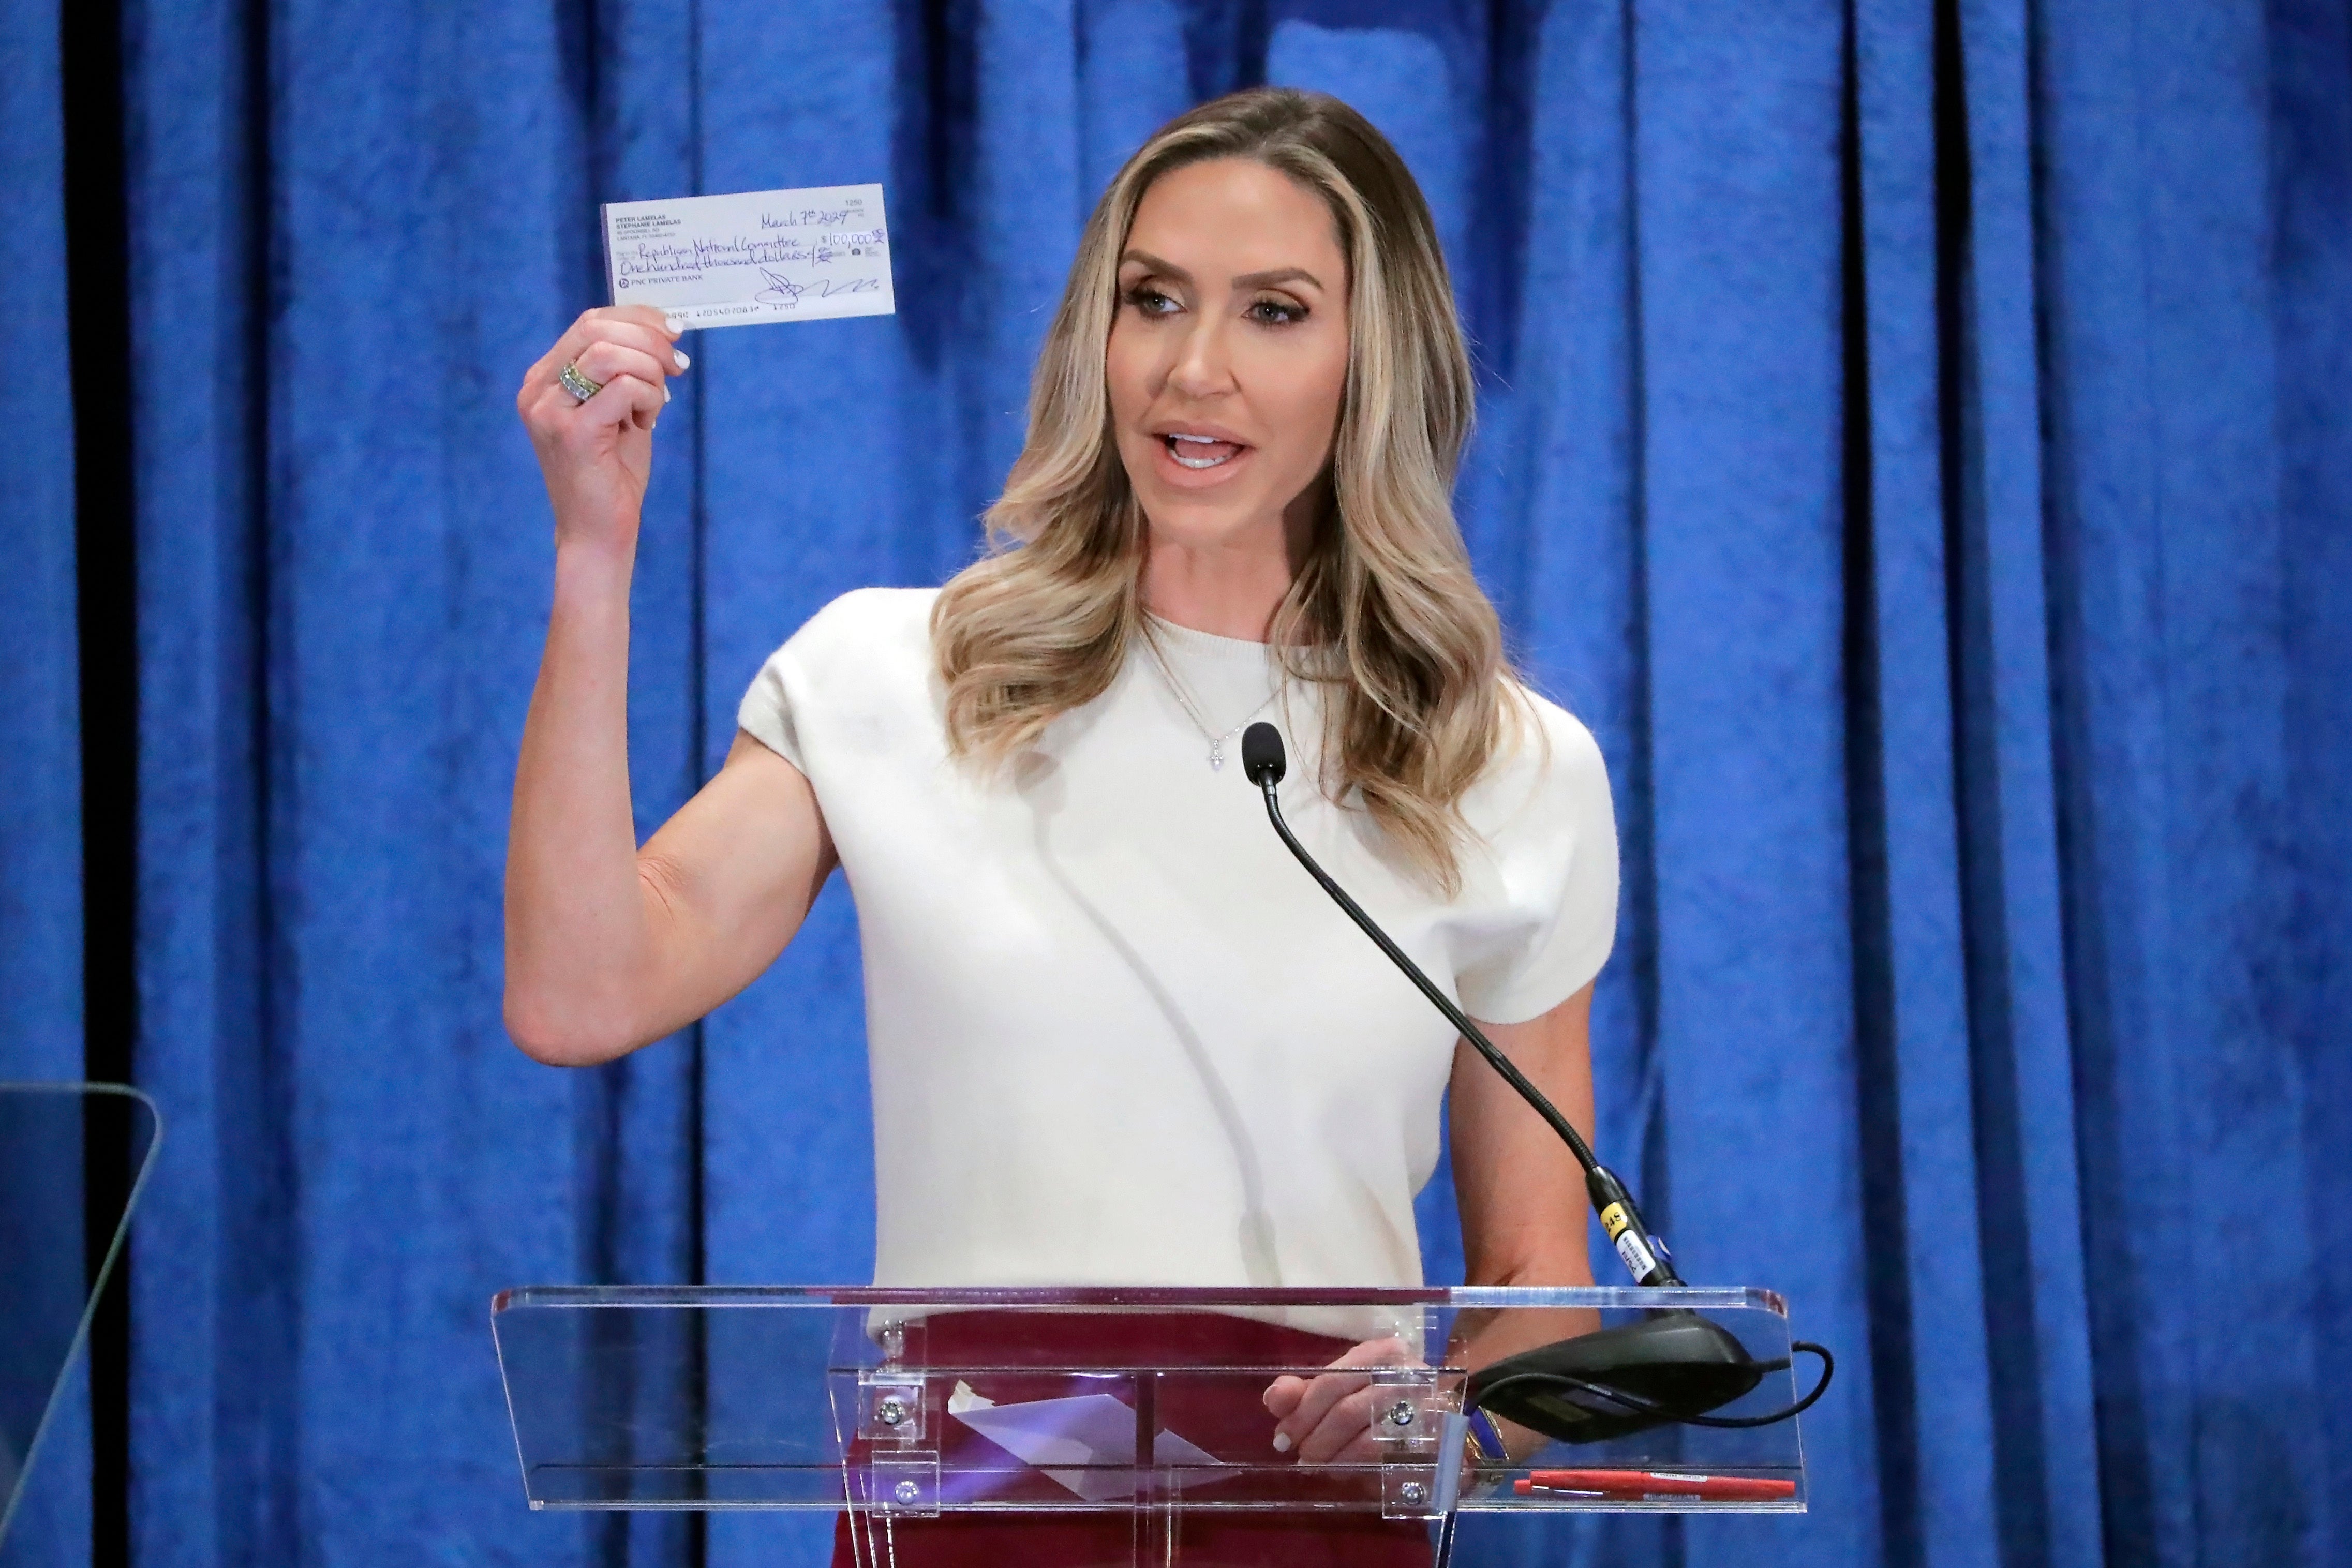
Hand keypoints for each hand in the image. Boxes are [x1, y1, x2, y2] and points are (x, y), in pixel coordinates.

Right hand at [516, 305, 689, 555]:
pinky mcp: (572, 432)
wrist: (598, 532)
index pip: (590, 323)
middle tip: (677, 365)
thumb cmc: (612, 474)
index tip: (673, 332)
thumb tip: (662, 330)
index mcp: (543, 379)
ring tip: (655, 404)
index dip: (637, 318)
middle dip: (650, 340)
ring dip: (649, 372)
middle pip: (597, 329)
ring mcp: (549, 410)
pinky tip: (647, 422)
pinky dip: (647, 399)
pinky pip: (623, 388)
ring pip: (610, 355)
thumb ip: (626, 371)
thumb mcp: (619, 410)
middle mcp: (537, 390)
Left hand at [1260, 1336, 1418, 1464]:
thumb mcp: (1342, 1389)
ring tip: (1316, 1464)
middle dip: (1314, 1436)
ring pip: (1365, 1437)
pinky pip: (1387, 1458)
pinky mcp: (1433, 1441)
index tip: (1282, 1436)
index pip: (1331, 1381)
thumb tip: (1274, 1398)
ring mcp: (1424, 1409)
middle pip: (1346, 1410)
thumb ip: (1304, 1392)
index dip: (1301, 1410)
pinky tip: (1341, 1471)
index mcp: (1382, 1354)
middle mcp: (1406, 1375)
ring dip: (1333, 1455)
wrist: (1441, 1422)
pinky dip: (1356, 1466)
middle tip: (1298, 1455)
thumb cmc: (1381, 1400)